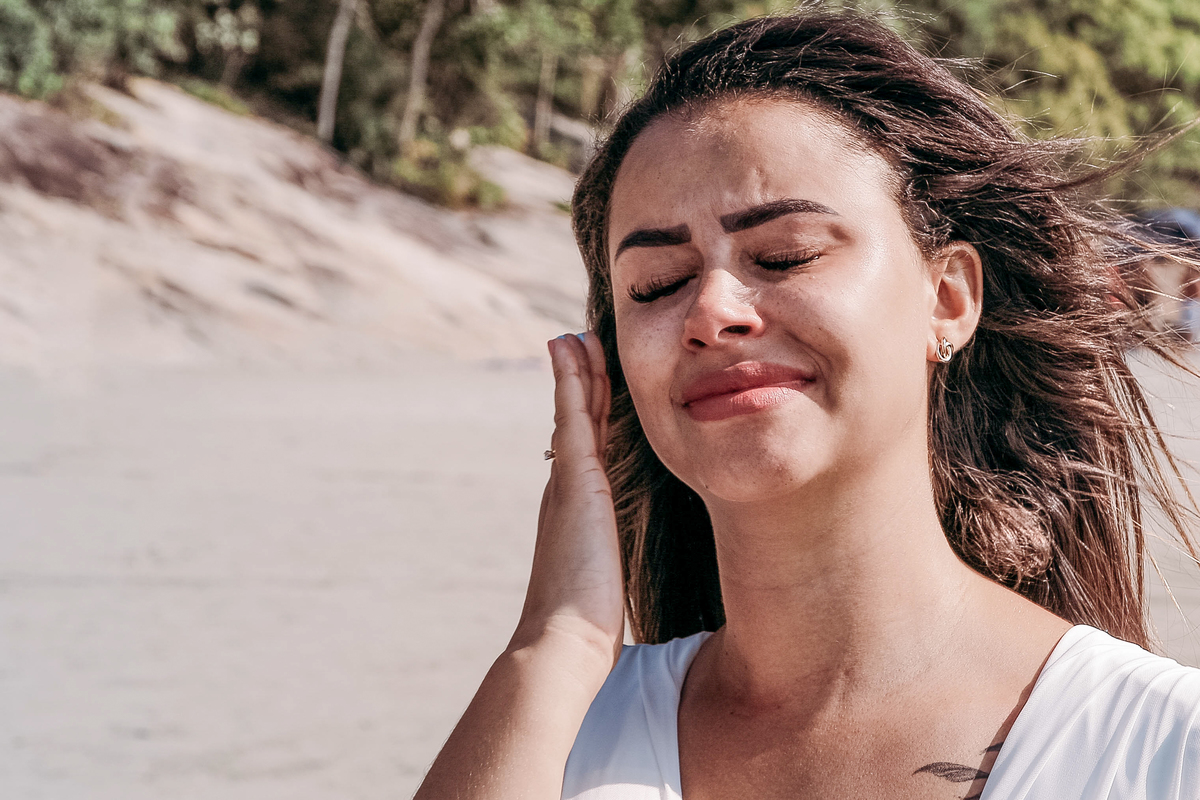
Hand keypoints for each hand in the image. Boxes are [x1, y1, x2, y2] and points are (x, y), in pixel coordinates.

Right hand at [511, 332, 623, 668]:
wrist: (564, 640)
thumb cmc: (584, 624)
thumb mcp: (599, 583)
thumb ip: (601, 566)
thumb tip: (603, 576)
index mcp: (574, 509)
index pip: (584, 448)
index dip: (587, 412)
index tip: (590, 381)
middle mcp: (565, 488)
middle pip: (577, 420)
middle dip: (581, 380)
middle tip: (579, 342)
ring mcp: (567, 481)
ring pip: (575, 410)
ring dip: (576, 369)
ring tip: (576, 334)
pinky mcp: (576, 479)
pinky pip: (574, 415)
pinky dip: (572, 379)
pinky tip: (571, 348)